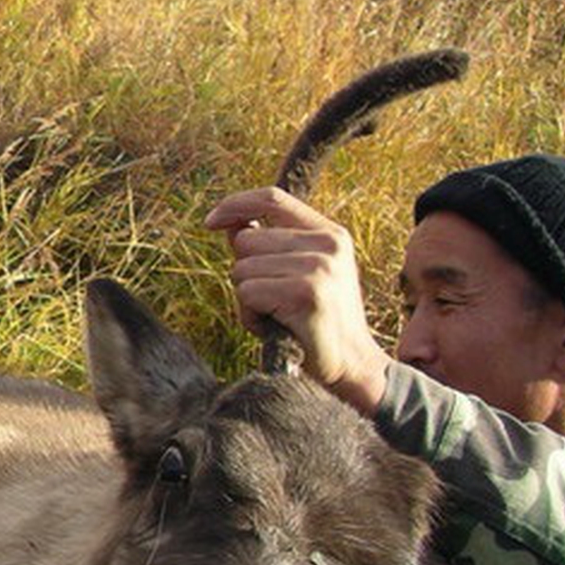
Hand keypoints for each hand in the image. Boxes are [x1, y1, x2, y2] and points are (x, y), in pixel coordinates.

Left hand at [206, 186, 391, 412]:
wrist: (353, 366)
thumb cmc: (315, 323)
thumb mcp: (297, 274)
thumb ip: (267, 246)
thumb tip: (228, 223)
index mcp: (329, 233)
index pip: (272, 198)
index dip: (235, 205)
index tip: (211, 222)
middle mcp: (327, 244)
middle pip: (246, 239)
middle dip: (245, 271)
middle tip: (273, 299)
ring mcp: (319, 267)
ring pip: (242, 268)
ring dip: (248, 298)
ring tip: (278, 315)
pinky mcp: (306, 293)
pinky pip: (247, 293)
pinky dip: (251, 316)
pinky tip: (277, 327)